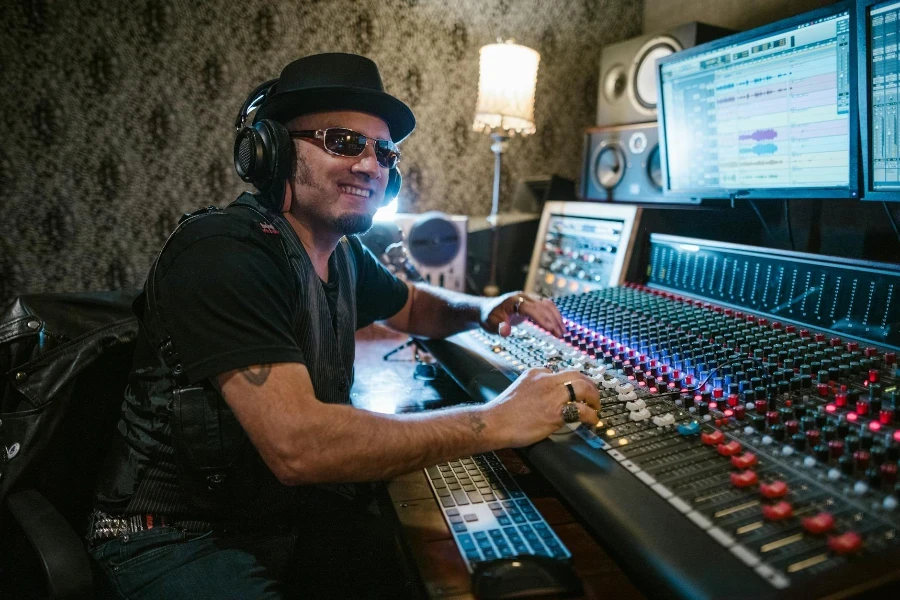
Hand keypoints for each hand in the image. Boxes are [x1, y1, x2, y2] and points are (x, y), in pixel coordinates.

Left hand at [479, 292, 564, 337]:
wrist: (488, 308)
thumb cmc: (489, 316)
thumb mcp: (491, 323)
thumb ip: (499, 327)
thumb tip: (506, 332)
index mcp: (514, 300)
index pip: (531, 308)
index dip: (541, 318)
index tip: (550, 329)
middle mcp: (523, 297)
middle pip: (542, 306)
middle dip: (552, 320)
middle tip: (560, 335)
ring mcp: (529, 298)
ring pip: (547, 305)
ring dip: (556, 317)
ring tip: (562, 331)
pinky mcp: (532, 302)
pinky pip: (547, 305)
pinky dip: (554, 314)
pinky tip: (559, 324)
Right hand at [484, 368, 599, 447]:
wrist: (494, 422)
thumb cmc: (503, 411)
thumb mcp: (519, 388)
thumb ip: (534, 387)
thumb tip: (546, 397)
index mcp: (536, 373)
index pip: (560, 372)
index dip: (571, 383)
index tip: (576, 391)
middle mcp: (546, 380)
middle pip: (577, 375)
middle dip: (589, 385)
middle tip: (593, 396)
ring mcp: (552, 395)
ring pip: (583, 388)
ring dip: (594, 397)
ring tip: (596, 407)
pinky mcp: (555, 412)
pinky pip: (581, 410)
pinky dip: (590, 415)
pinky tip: (592, 420)